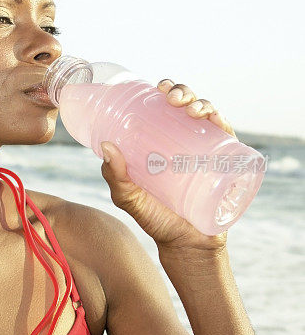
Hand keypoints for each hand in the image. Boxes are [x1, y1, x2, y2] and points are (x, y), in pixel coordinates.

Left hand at [100, 78, 236, 251]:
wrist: (187, 247)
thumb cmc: (157, 220)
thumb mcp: (129, 198)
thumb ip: (115, 177)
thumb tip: (106, 146)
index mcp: (163, 142)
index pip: (165, 107)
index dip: (165, 90)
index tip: (156, 87)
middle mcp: (187, 141)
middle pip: (187, 105)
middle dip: (182, 91)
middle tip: (171, 98)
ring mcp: (207, 151)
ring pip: (209, 116)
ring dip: (202, 102)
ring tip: (191, 109)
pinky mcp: (226, 164)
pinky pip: (228, 137)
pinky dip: (223, 122)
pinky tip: (214, 118)